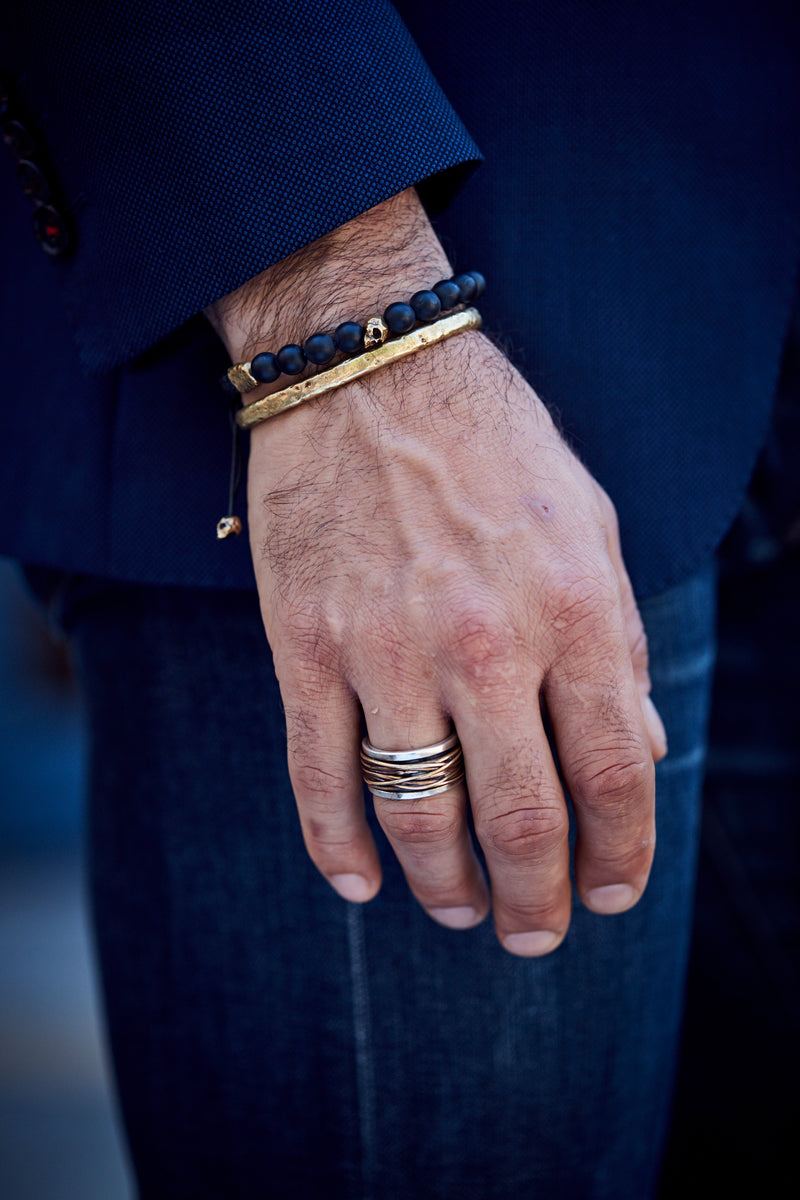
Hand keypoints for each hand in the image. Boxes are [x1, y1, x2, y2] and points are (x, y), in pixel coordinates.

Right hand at [207, 190, 665, 954]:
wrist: (369, 370)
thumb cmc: (495, 445)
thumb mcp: (590, 528)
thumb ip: (616, 644)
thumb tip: (638, 752)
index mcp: (571, 610)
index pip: (612, 773)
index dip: (620, 853)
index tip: (612, 892)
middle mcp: (483, 642)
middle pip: (519, 818)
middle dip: (536, 898)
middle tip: (536, 933)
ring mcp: (384, 648)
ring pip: (417, 814)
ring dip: (444, 885)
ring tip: (459, 911)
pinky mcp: (304, 644)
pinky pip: (318, 773)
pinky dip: (335, 846)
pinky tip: (361, 884)